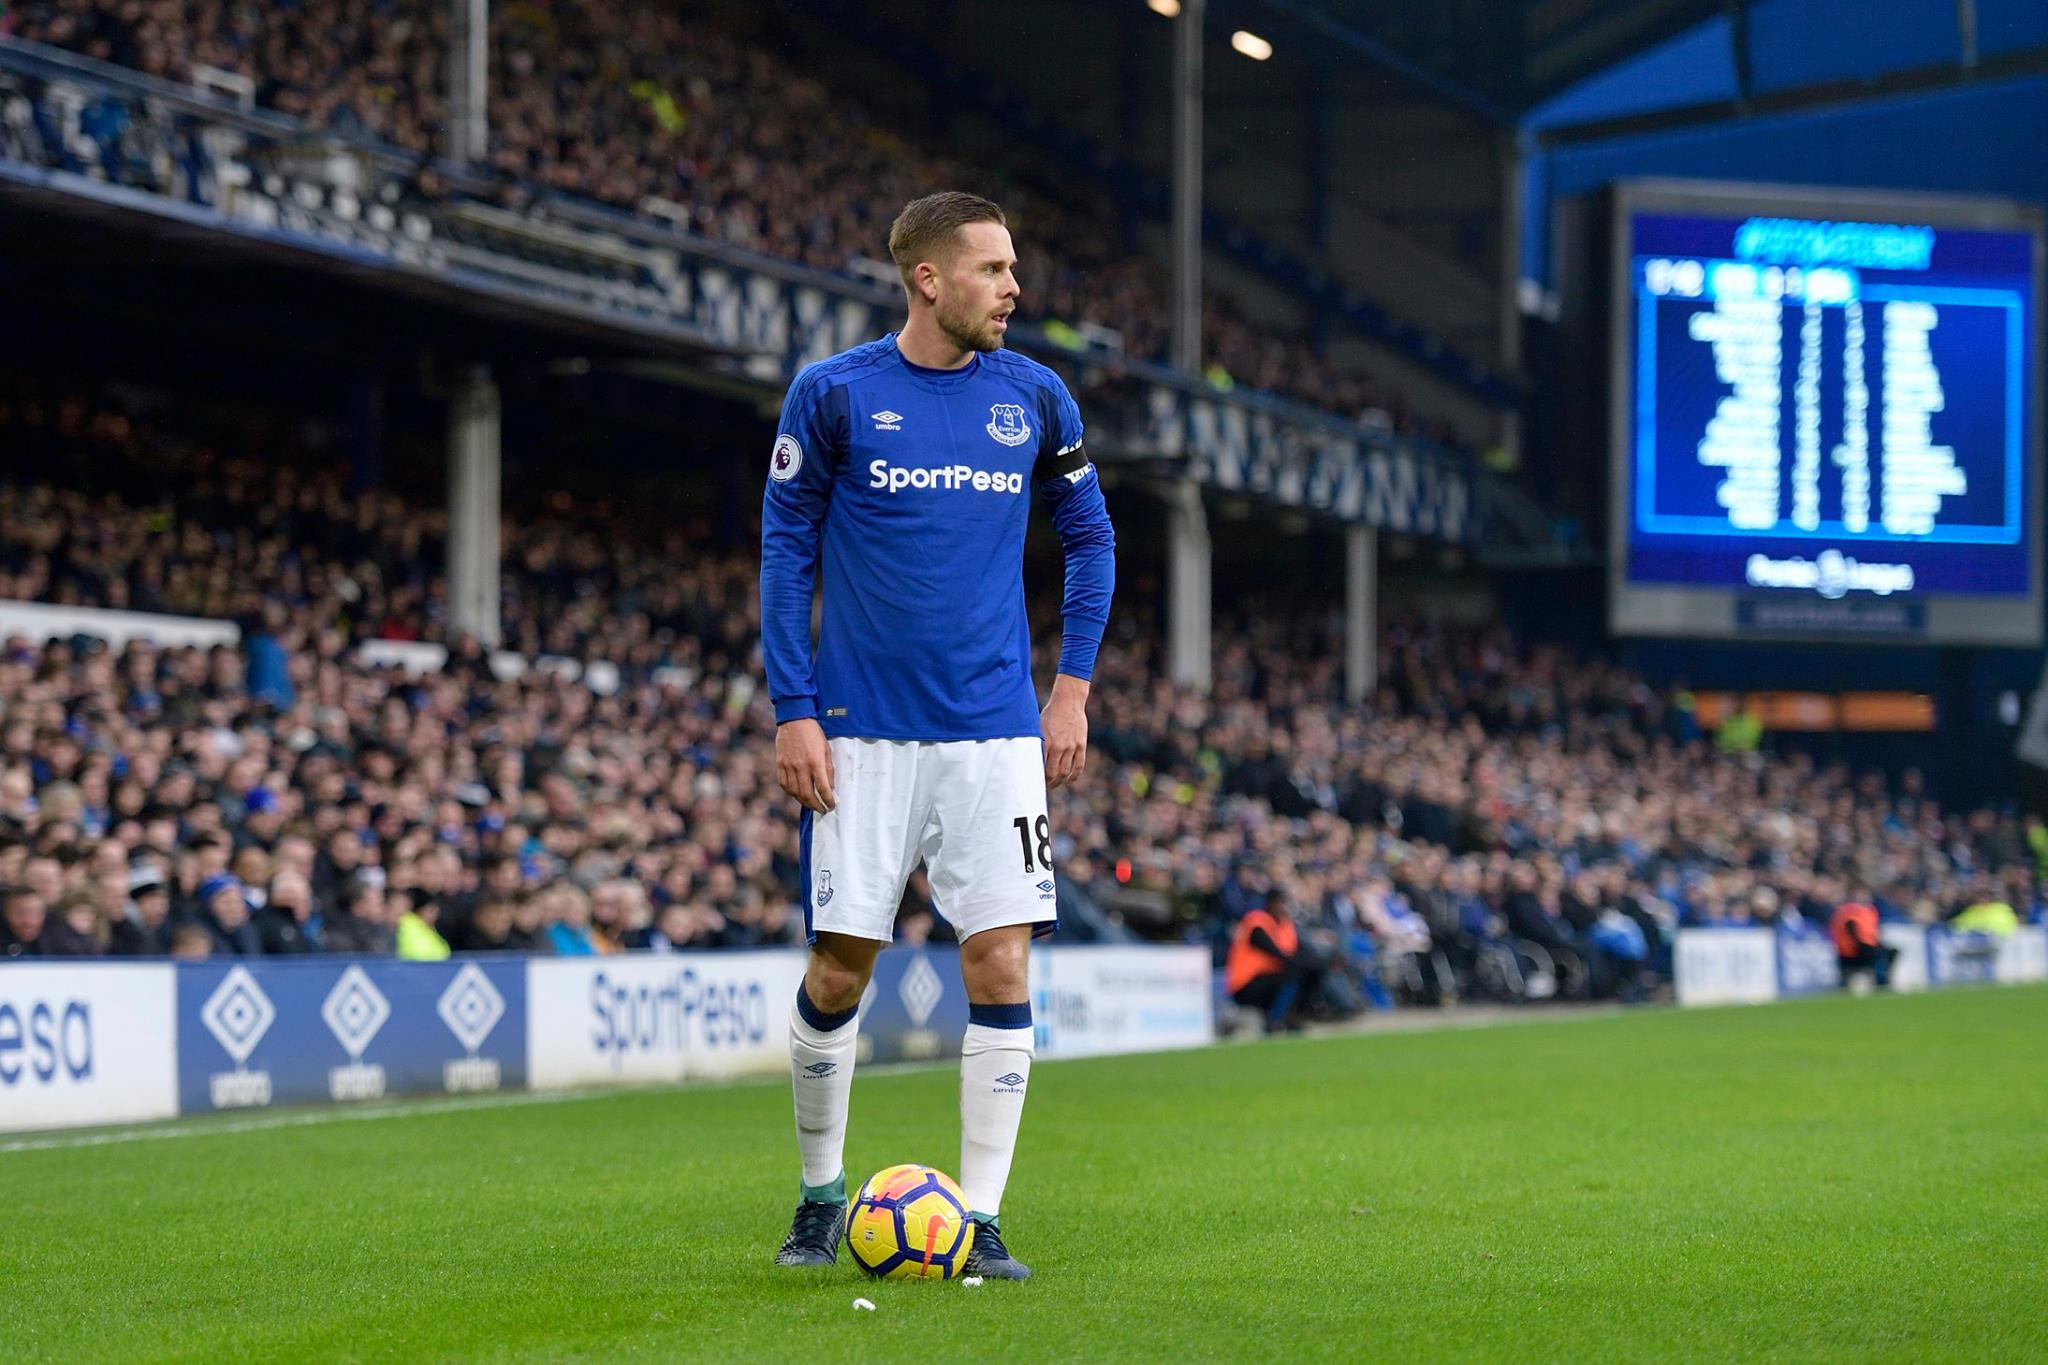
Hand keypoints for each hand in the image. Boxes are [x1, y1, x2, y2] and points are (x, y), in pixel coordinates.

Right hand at [776, 718, 836, 813]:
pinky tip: (798, 795)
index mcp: (815, 762)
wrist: (794, 719)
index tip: (832, 806)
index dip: (828, 800)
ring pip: (795, 792)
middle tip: (822, 810)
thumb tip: (831, 787)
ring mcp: (788, 766)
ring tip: (812, 804)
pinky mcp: (780, 764)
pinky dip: (792, 793)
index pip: (823, 788)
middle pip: (807, 794)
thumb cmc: (813, 733)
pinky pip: (784, 785)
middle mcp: (801, 766)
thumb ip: (828, 769)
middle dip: (816, 806)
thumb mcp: (826, 749)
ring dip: (804, 802)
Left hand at [1041, 674, 1089, 789]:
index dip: (1039, 779)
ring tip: (1056, 783)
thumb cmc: (1050, 713)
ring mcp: (1072, 747)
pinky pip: (1079, 765)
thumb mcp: (1039, 727)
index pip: (1043, 769)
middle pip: (1054, 774)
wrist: (1068, 701)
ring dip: (1061, 781)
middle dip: (1049, 783)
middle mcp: (1060, 747)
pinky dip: (1074, 775)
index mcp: (1047, 743)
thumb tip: (1031, 758)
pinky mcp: (1081, 745)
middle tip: (1045, 786)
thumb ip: (1038, 743)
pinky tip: (1070, 779)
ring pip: (1066, 772)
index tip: (1035, 782)